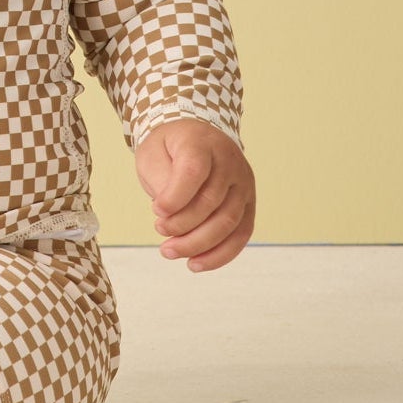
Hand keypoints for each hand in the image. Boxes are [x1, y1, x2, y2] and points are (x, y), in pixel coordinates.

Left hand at [133, 118, 254, 272]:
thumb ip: (161, 180)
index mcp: (201, 143)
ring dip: (197, 244)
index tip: (155, 210)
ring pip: (228, 223)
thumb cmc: (170, 150)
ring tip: (170, 251)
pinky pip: (240, 235)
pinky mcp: (249, 204)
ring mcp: (243, 183)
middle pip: (211, 201)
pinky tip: (196, 264)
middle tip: (159, 231)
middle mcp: (229, 161)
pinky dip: (219, 255)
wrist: (194, 139)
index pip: (194, 172)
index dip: (175, 197)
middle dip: (181, 225)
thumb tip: (169, 214)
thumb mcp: (153, 154)